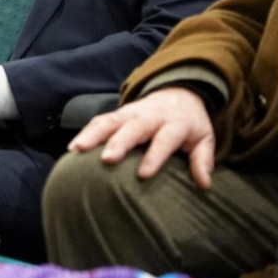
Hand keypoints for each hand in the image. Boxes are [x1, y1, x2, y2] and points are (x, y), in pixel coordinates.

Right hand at [69, 86, 217, 189]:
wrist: (178, 93)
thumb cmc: (190, 124)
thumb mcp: (204, 138)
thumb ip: (202, 160)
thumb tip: (204, 185)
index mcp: (175, 122)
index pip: (165, 138)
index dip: (155, 155)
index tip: (143, 174)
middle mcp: (150, 115)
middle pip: (133, 127)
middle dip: (119, 142)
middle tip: (107, 159)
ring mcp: (131, 112)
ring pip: (110, 120)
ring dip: (93, 134)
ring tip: (78, 149)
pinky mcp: (118, 114)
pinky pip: (99, 120)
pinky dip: (85, 132)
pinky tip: (73, 148)